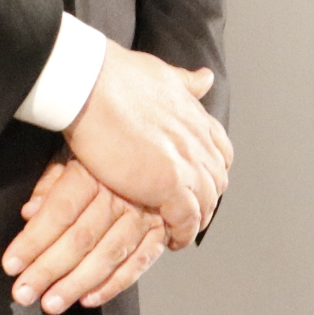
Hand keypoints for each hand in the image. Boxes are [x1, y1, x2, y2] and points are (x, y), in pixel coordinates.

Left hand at [3, 156, 168, 312]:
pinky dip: (115, 283)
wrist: (155, 138)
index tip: (11, 264)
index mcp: (95, 172)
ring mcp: (144, 213)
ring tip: (51, 303)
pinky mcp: (160, 230)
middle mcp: (122, 194)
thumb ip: (51, 181)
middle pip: (81, 238)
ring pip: (109, 254)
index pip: (60, 212)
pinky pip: (139, 262)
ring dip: (77, 283)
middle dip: (49, 269)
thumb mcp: (73, 151)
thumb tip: (29, 213)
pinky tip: (89, 298)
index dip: (33, 240)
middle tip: (25, 293)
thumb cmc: (105, 146)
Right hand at [61, 42, 231, 247]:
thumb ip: (185, 81)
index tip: (198, 181)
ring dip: (196, 219)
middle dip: (207, 198)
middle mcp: (199, 141)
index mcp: (197, 116)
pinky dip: (183, 233)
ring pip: (207, 203)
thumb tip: (205, 77)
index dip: (211, 169)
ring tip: (181, 231)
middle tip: (190, 213)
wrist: (92, 85)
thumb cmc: (115, 76)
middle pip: (217, 180)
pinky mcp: (170, 185)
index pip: (221, 151)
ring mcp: (188, 163)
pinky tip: (172, 241)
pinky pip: (187, 219)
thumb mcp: (162, 73)